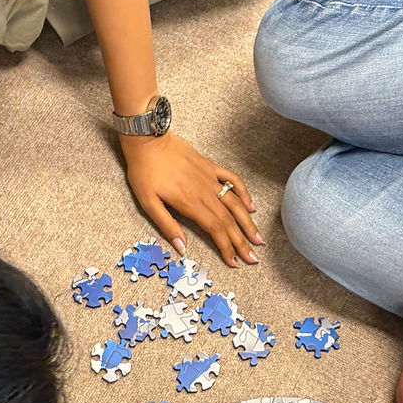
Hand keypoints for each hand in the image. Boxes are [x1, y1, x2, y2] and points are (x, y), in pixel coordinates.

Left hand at [120, 132, 262, 266]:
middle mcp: (205, 192)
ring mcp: (210, 178)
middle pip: (228, 221)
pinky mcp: (210, 166)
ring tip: (258, 238)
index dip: (226, 247)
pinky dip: (244, 193)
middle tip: (253, 258)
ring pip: (235, 204)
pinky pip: (233, 180)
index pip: (215, 230)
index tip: (234, 262)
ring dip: (248, 223)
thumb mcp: (148, 203)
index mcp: (190, 204)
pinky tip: (251, 206)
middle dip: (241, 242)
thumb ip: (166, 225)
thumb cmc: (144, 172)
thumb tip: (182, 247)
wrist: (148, 140)